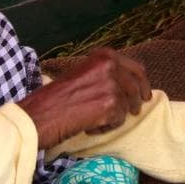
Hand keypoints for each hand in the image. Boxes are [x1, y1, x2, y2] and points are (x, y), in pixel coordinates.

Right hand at [17, 47, 150, 148]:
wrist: (39, 115)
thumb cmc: (55, 98)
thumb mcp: (82, 74)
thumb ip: (104, 73)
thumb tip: (128, 83)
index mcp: (103, 55)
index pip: (136, 68)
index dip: (142, 82)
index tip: (145, 94)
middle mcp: (110, 65)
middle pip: (138, 86)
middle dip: (138, 100)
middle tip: (136, 111)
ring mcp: (112, 84)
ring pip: (128, 106)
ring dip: (115, 116)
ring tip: (94, 120)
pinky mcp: (110, 105)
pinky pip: (118, 121)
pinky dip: (105, 128)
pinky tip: (89, 126)